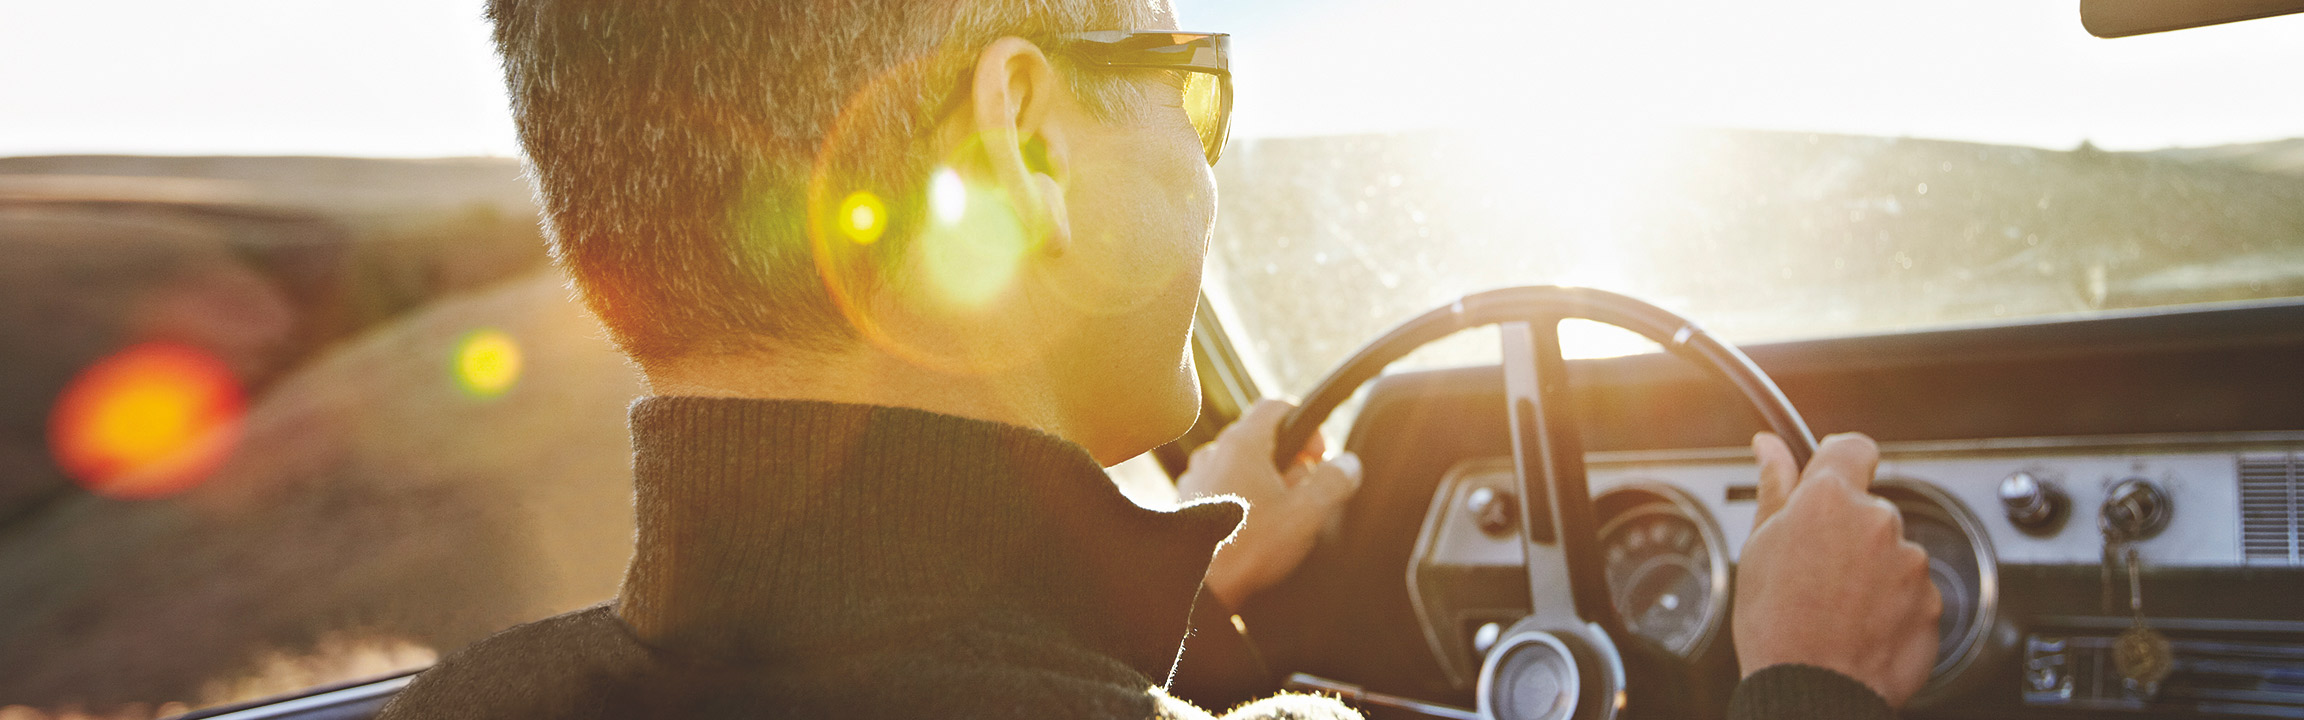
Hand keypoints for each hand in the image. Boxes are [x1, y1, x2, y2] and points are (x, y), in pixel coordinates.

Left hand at [1175, 399, 1362, 608]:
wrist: (1197, 586)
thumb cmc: (1248, 548)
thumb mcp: (1307, 514)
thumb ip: (1334, 482)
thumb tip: (1348, 465)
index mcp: (1242, 443)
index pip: (1277, 406)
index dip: (1308, 426)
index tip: (1319, 457)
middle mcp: (1214, 452)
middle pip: (1263, 440)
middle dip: (1291, 465)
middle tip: (1303, 498)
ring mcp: (1197, 477)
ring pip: (1244, 467)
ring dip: (1267, 485)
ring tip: (1278, 520)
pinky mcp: (1190, 503)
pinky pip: (1225, 488)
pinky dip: (1244, 500)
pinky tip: (1254, 532)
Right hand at [1732, 432, 1940, 707]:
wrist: (1812, 692)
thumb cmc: (1777, 625)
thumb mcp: (1759, 546)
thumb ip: (1774, 487)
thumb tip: (1769, 447)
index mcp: (1832, 499)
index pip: (1851, 447)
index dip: (1839, 463)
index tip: (1830, 482)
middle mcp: (1880, 522)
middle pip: (1870, 508)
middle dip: (1849, 530)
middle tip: (1816, 568)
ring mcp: (1911, 563)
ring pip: (1892, 552)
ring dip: (1872, 569)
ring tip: (1837, 607)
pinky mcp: (1932, 602)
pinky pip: (1911, 591)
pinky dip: (1892, 604)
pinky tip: (1860, 626)